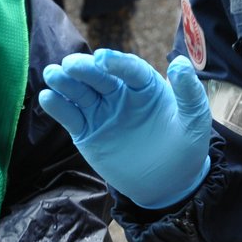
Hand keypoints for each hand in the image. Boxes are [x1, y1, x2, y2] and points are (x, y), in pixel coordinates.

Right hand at [39, 50, 211, 209]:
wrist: (168, 183)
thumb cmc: (185, 146)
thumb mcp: (194, 119)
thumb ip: (188, 91)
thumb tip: (179, 62)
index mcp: (145, 84)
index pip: (129, 69)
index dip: (116, 63)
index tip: (102, 58)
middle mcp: (120, 93)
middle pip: (99, 76)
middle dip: (84, 68)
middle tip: (70, 64)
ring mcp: (101, 112)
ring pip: (79, 92)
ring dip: (64, 82)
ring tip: (52, 74)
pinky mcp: (87, 132)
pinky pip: (70, 117)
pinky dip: (58, 107)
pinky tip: (47, 97)